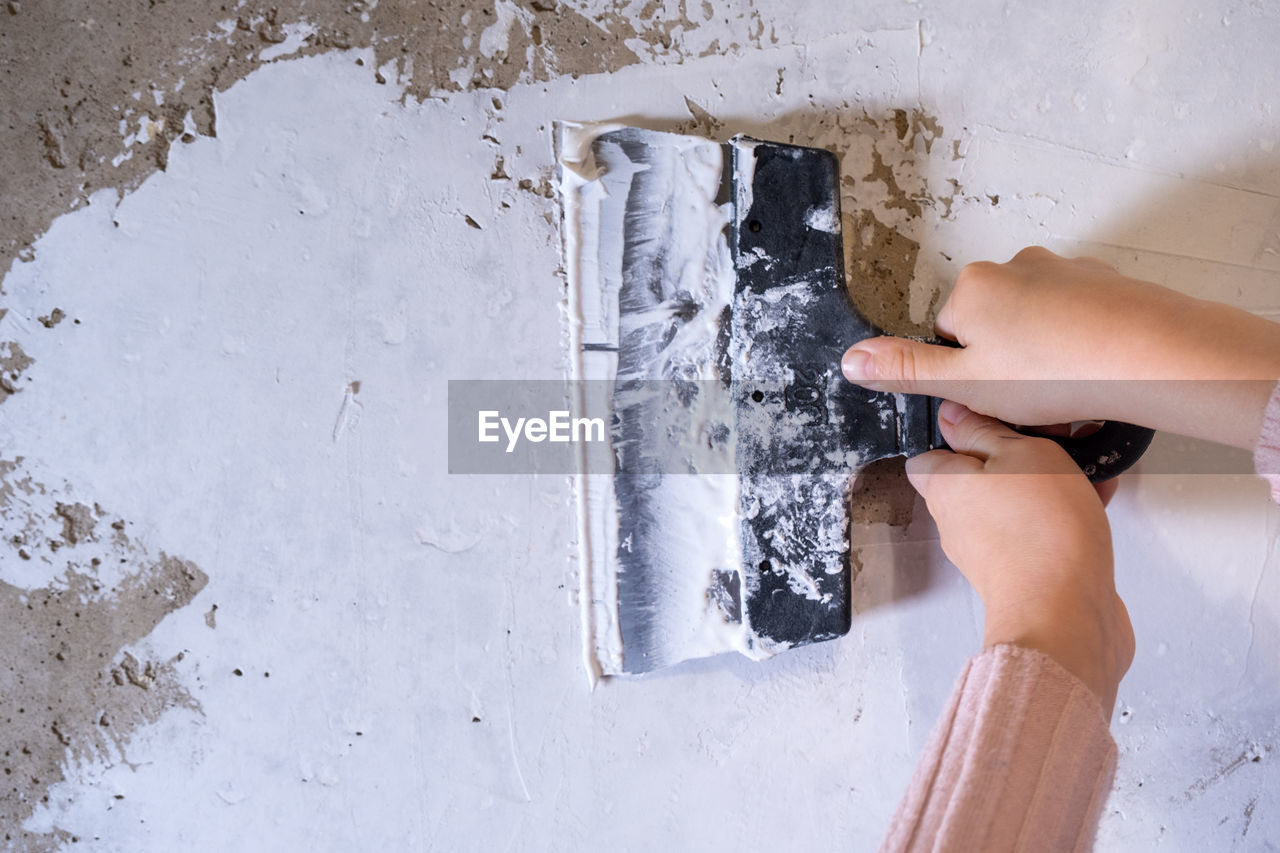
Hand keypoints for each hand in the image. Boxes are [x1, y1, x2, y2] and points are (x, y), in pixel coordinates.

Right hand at [841, 246, 1279, 449]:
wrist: (1148, 354)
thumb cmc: (1055, 371)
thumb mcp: (966, 384)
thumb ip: (907, 369)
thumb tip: (850, 359)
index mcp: (972, 288)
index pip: (950, 338)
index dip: (969, 375)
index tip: (995, 394)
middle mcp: (1012, 265)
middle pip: (991, 326)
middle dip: (1006, 361)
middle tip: (1033, 397)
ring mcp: (1061, 268)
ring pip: (1034, 321)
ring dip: (1045, 353)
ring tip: (1070, 387)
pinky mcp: (1102, 279)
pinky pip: (1076, 316)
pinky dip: (1080, 340)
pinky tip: (1096, 369)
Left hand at [907, 400, 1133, 717]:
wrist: (1068, 615)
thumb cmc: (1041, 529)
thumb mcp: (1020, 453)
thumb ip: (985, 431)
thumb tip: (953, 416)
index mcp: (945, 489)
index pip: (927, 458)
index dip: (954, 437)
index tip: (987, 421)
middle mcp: (959, 523)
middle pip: (976, 480)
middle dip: (1013, 458)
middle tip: (1051, 441)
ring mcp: (990, 552)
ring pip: (1014, 504)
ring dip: (1048, 485)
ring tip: (1088, 467)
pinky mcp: (1025, 574)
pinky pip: (1039, 533)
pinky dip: (1064, 515)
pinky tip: (1101, 497)